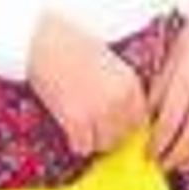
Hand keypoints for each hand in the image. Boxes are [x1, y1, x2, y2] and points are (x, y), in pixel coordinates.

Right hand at [28, 13, 147, 156]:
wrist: (48, 41)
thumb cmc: (77, 51)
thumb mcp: (111, 67)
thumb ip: (121, 92)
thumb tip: (124, 124)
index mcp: (131, 82)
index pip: (140, 120)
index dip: (125, 123)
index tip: (111, 121)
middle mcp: (120, 97)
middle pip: (123, 135)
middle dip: (108, 132)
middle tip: (92, 120)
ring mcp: (99, 109)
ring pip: (104, 145)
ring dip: (92, 138)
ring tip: (80, 120)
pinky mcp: (76, 119)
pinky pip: (82, 148)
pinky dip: (75, 141)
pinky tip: (68, 122)